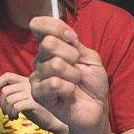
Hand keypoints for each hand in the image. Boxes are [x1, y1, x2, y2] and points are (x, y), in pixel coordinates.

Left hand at [0, 72, 67, 133]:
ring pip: (9, 99)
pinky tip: (16, 118)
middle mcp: (30, 84)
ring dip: (7, 111)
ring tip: (12, 116)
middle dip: (1, 104)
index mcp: (28, 81)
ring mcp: (33, 92)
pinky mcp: (35, 102)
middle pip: (5, 91)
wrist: (56, 120)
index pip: (8, 76)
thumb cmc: (40, 111)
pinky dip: (12, 113)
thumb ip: (16, 94)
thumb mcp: (26, 99)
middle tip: (6, 113)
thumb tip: (1, 95)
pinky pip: (15, 106)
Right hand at [29, 16, 109, 132]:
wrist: (96, 108)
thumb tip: (65, 34)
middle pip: (48, 43)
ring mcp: (37, 77)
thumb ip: (75, 43)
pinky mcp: (38, 94)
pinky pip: (53, 83)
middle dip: (72, 55)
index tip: (73, 38)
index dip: (56, 27)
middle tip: (78, 68)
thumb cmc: (92, 83)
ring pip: (55, 64)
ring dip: (73, 75)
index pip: (39, 25)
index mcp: (51, 47)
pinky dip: (69, 88)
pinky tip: (69, 94)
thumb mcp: (89, 57)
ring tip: (75, 83)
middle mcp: (40, 60)